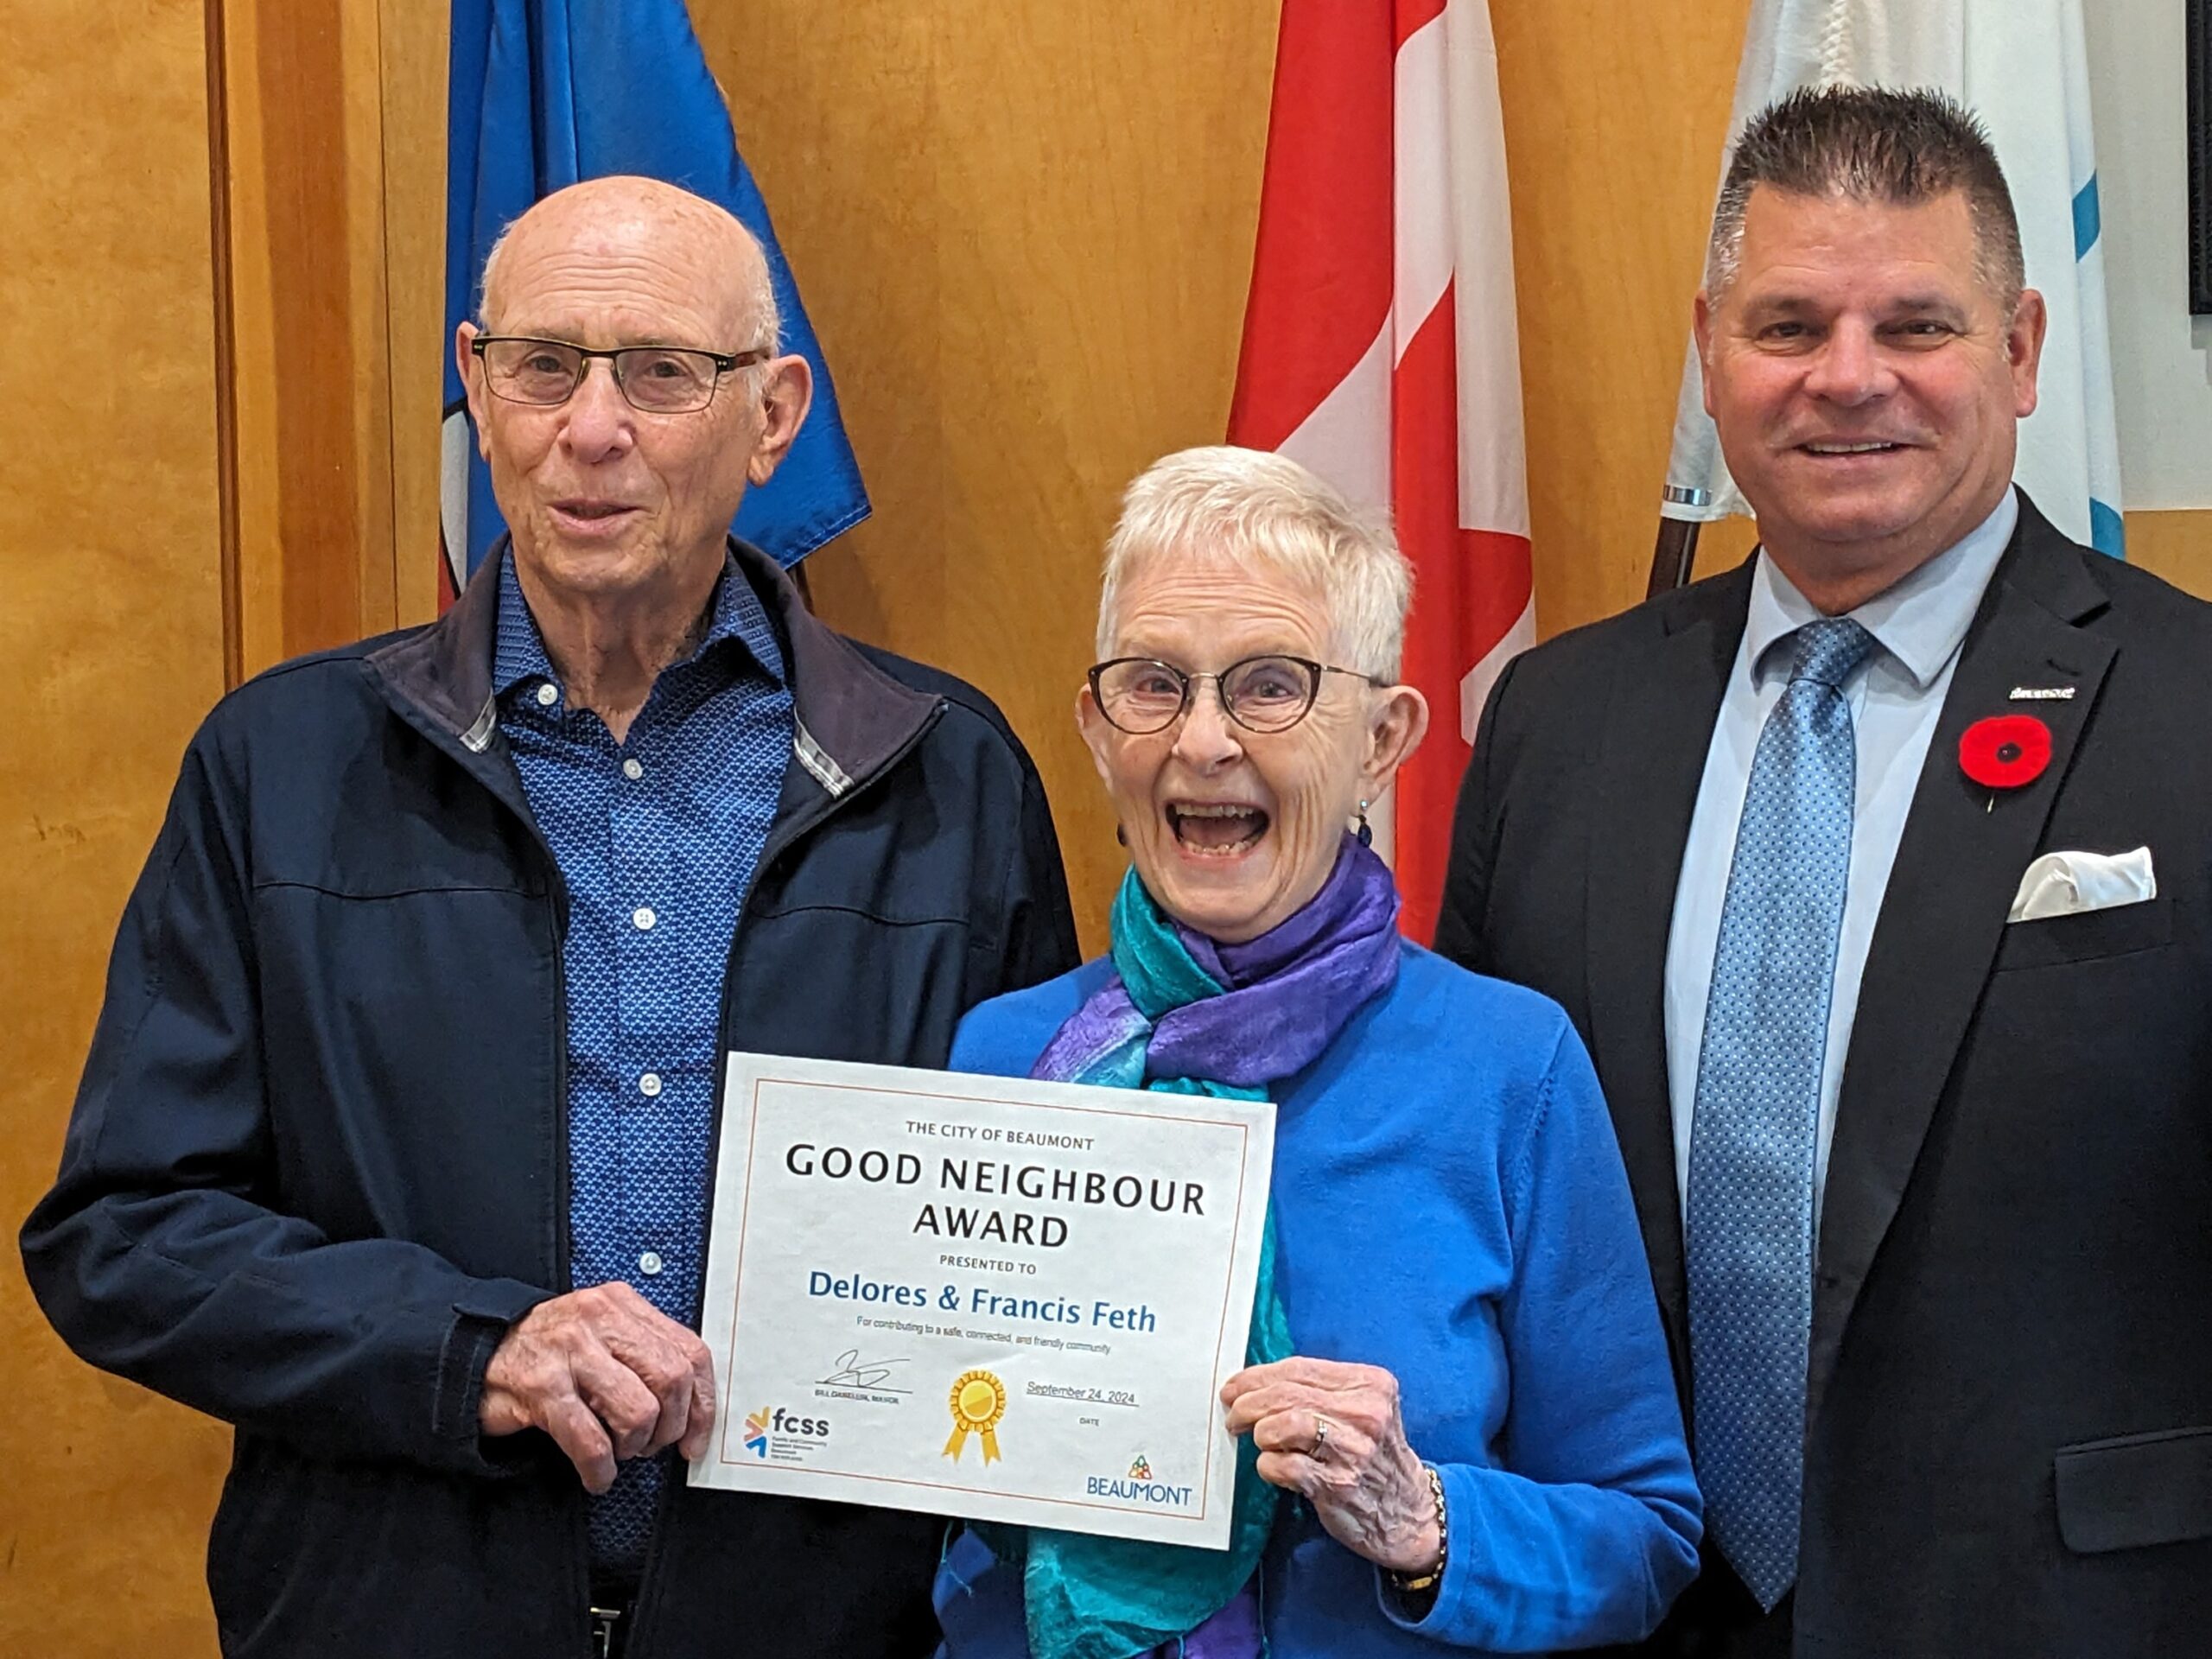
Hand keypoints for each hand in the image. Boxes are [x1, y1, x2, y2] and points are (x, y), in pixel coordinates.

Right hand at [479, 1282, 717, 1493]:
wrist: (475, 1354)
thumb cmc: (546, 1351)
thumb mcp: (600, 1333)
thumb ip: (642, 1353)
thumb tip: (692, 1403)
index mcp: (621, 1305)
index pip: (689, 1351)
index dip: (703, 1402)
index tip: (697, 1435)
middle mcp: (599, 1321)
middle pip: (671, 1380)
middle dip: (669, 1427)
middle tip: (652, 1444)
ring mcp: (570, 1353)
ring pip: (638, 1411)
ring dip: (634, 1446)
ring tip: (618, 1451)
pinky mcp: (543, 1388)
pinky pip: (592, 1441)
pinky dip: (600, 1469)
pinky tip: (596, 1474)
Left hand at [1221, 1356, 1439, 1574]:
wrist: (1411, 1515)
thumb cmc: (1375, 1456)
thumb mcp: (1363, 1411)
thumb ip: (1320, 1392)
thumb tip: (1254, 1385)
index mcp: (1371, 1384)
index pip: (1300, 1368)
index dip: (1257, 1376)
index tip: (1234, 1387)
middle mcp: (1367, 1413)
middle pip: (1288, 1394)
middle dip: (1249, 1403)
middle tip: (1234, 1415)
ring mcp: (1354, 1450)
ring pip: (1285, 1423)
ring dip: (1260, 1432)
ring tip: (1259, 1441)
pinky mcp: (1340, 1485)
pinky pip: (1286, 1466)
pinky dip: (1268, 1465)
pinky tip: (1271, 1467)